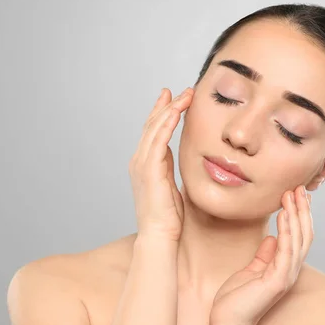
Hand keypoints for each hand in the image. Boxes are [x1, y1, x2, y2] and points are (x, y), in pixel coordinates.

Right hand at [129, 87, 193, 242]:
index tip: (174, 98)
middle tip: (182, 90)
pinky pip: (158, 140)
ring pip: (155, 128)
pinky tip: (176, 112)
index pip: (153, 131)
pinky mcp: (149, 170)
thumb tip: (175, 154)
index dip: (163, 113)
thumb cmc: (168, 216)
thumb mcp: (170, 185)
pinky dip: (166, 124)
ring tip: (185, 95)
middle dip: (167, 105)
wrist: (159, 235)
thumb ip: (169, 168)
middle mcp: (139, 160)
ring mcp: (142, 164)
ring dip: (170, 109)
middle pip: (152, 125)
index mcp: (145, 164)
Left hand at [209, 185, 313, 324]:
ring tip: (293, 194)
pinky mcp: (277, 281)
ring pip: (299, 239)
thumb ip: (264, 254)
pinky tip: (284, 214)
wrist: (227, 322)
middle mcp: (290, 271)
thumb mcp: (252, 269)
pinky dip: (288, 230)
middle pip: (305, 235)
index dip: (301, 215)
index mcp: (285, 267)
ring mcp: (286, 276)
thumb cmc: (236, 299)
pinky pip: (287, 250)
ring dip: (297, 214)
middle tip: (300, 187)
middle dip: (303, 210)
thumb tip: (272, 238)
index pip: (300, 237)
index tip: (298, 194)